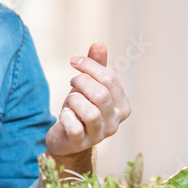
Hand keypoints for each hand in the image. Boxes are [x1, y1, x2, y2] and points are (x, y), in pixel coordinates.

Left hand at [45, 42, 129, 161]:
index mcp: (123, 106)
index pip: (110, 79)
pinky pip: (74, 127)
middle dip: (81, 82)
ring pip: (89, 112)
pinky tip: (64, 115)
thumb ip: (96, 66)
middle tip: (72, 81)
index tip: (73, 60)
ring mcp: (99, 135)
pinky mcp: (81, 144)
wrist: (67, 138)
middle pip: (100, 94)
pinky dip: (65, 116)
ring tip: (70, 101)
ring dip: (73, 100)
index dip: (89, 65)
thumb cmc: (81, 107)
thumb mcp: (89, 86)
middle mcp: (115, 122)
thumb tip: (99, 43)